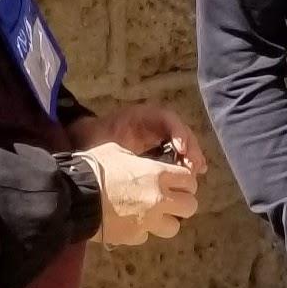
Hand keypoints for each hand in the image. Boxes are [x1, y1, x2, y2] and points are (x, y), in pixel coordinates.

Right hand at [78, 138, 200, 245]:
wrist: (74, 195)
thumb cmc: (94, 168)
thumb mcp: (118, 152)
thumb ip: (138, 161)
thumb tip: (141, 165)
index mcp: (158, 174)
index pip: (190, 180)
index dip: (185, 182)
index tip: (178, 183)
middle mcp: (160, 199)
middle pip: (190, 206)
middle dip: (182, 203)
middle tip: (170, 200)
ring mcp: (149, 221)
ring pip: (174, 227)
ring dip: (166, 220)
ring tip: (153, 215)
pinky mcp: (134, 237)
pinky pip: (146, 235)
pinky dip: (141, 230)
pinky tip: (130, 223)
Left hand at [81, 104, 211, 179]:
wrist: (90, 139)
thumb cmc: (97, 139)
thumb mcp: (106, 142)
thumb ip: (120, 148)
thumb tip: (135, 160)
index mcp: (142, 116)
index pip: (166, 118)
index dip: (177, 132)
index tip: (181, 150)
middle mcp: (155, 122)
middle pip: (180, 130)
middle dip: (190, 147)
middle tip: (194, 166)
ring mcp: (160, 132)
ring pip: (183, 140)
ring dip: (192, 154)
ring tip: (197, 171)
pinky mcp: (162, 144)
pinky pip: (179, 149)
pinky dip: (187, 159)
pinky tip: (196, 171)